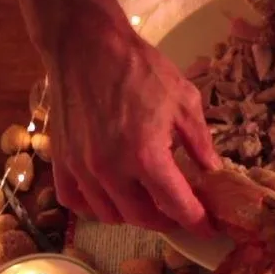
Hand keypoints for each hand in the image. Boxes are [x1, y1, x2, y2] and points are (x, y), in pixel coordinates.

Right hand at [46, 6, 220, 235]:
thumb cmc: (141, 69)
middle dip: (168, 221)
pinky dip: (96, 206)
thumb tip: (213, 170)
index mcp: (147, 156)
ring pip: (109, 215)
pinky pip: (76, 202)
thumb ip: (201, 142)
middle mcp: (111, 170)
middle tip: (183, 213)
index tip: (209, 227)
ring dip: (134, 215)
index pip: (177, 206)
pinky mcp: (61, 161)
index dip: (197, 221)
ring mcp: (82, 169)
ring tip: (151, 202)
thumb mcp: (185, 102)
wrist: (87, 46)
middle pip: (143, 218)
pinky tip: (113, 194)